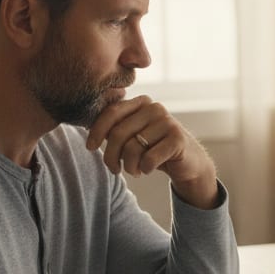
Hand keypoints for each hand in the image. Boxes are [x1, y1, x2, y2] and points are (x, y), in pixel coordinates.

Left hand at [85, 95, 219, 208]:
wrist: (187, 162)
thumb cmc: (154, 149)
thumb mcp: (133, 136)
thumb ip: (115, 128)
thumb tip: (87, 130)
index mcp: (141, 103)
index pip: (111, 113)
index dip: (96, 131)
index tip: (90, 148)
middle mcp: (154, 108)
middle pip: (118, 133)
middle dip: (111, 156)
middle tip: (114, 169)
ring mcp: (167, 122)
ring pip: (132, 148)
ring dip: (129, 166)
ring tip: (134, 170)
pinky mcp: (177, 139)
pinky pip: (148, 159)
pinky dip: (144, 169)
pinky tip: (147, 169)